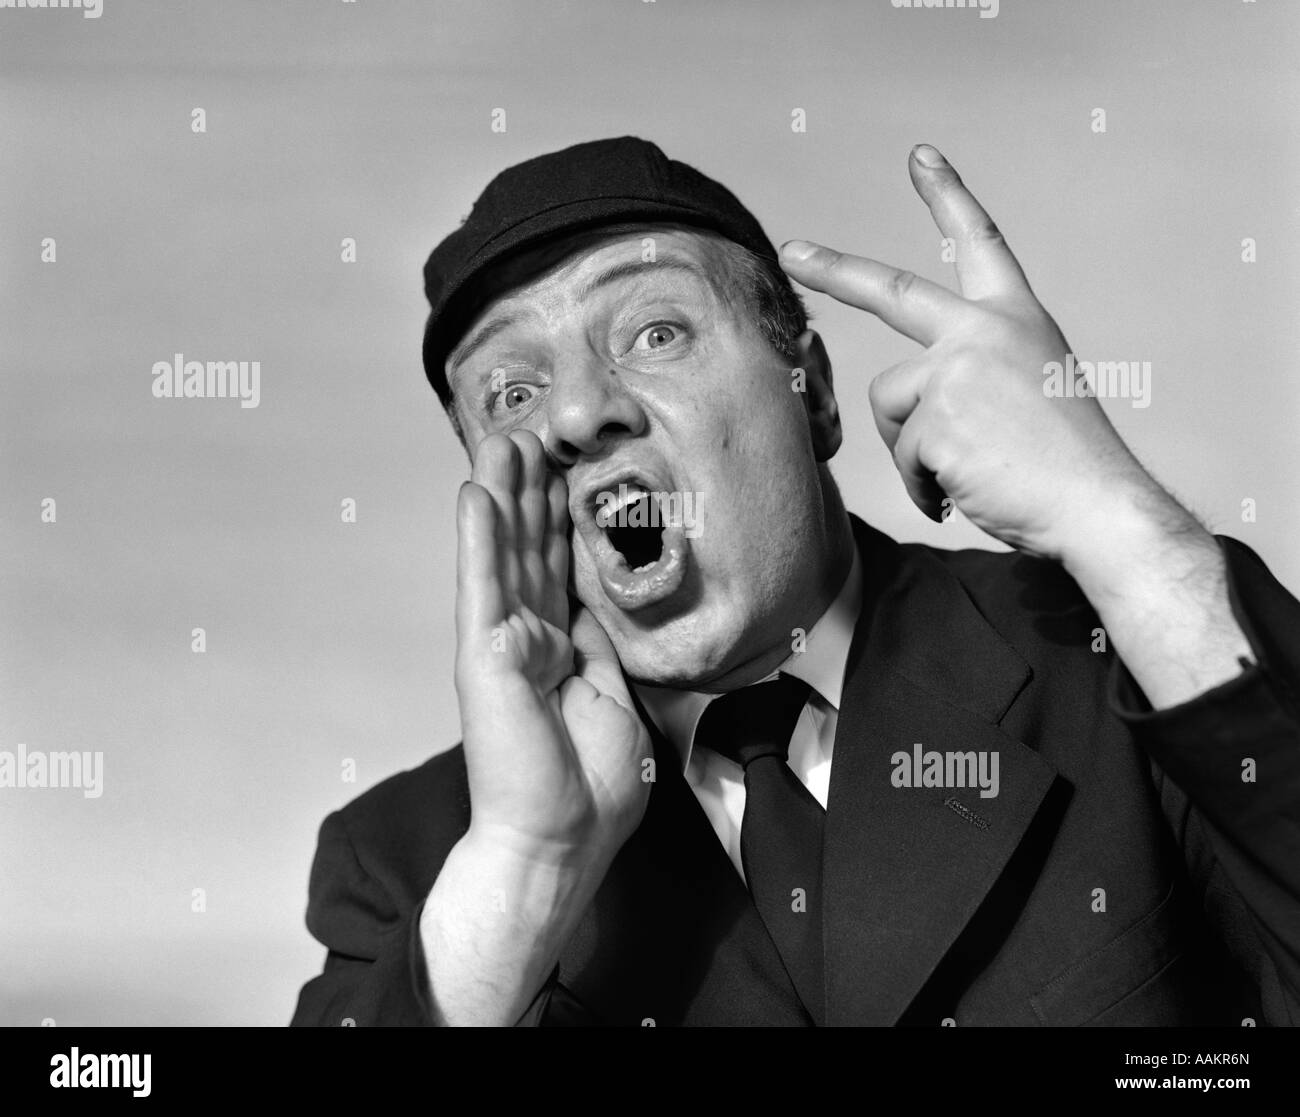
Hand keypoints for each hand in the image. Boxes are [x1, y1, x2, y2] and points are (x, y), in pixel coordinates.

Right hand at [455, 429, 651, 863]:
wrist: (561, 838)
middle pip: (529, 550)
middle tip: (530, 435)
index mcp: (558, 650)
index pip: (558, 570)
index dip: (560, 519)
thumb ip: (600, 647)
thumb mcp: (613, 699)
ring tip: (502, 440)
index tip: (564, 472)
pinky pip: (483, 583)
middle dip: (530, 491)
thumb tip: (598, 607)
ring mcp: (500, 643)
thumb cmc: (589, 787)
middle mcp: (526, 638)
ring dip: (502, 495)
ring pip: (504, 553)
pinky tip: (476, 492)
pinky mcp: (483, 654)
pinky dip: (479, 536)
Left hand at [779, 143, 1165, 563]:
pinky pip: (901, 456)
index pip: (979, 243)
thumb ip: (974, 373)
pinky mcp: (935, 417)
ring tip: (964, 474)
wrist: (1096, 505)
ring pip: (891, 407)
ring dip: (913, 452)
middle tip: (792, 251)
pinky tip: (962, 495)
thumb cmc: (1066, 464)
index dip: (949, 196)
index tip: (921, 157)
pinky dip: (922, 487)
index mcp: (1016, 319)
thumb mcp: (1031, 390)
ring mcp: (956, 370)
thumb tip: (910, 404)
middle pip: (893, 292)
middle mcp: (983, 331)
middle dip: (835, 269)